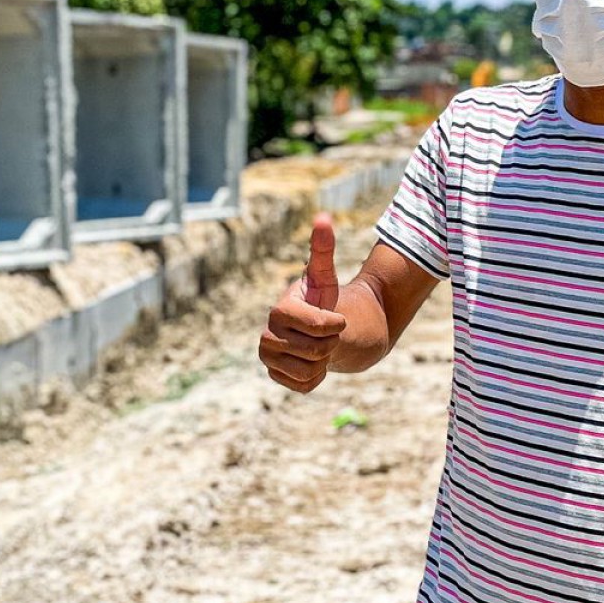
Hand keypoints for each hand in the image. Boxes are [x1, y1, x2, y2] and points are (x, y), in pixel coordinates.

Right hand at [259, 213, 347, 393]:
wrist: (322, 331)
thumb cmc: (324, 300)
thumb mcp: (326, 276)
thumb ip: (323, 249)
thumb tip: (323, 217)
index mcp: (279, 310)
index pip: (317, 326)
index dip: (334, 325)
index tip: (337, 318)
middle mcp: (266, 335)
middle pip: (313, 352)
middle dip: (330, 343)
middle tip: (326, 334)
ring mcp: (268, 358)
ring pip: (308, 371)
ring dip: (324, 362)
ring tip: (320, 347)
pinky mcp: (276, 377)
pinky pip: (305, 385)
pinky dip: (317, 377)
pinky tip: (313, 362)